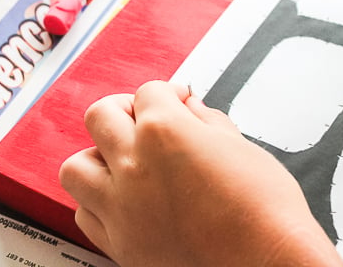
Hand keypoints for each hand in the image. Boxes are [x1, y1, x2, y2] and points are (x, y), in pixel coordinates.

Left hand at [59, 81, 342, 266]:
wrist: (266, 264)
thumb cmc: (264, 211)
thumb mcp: (242, 148)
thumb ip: (208, 122)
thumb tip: (192, 111)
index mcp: (164, 132)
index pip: (149, 91)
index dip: (169, 93)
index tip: (179, 101)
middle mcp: (133, 166)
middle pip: (100, 116)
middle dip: (125, 110)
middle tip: (145, 118)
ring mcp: (121, 207)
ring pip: (76, 167)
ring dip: (98, 156)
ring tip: (124, 161)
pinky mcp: (120, 244)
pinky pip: (85, 213)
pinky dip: (97, 201)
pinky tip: (123, 199)